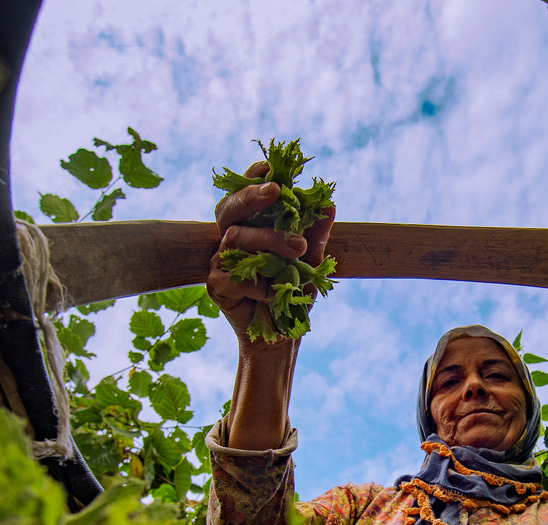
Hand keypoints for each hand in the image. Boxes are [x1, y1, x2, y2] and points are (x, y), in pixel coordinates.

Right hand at [208, 161, 335, 348]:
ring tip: (299, 248)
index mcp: (250, 227)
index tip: (270, 167)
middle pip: (228, 208)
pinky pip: (235, 276)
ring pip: (235, 238)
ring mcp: (220, 261)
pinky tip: (276, 292)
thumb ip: (317, 234)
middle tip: (276, 190)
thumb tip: (331, 205)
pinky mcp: (216, 285)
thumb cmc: (294, 291)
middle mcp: (231, 239)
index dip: (251, 178)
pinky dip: (260, 283)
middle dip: (250, 195)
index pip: (244, 195)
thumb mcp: (312, 261)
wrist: (283, 334)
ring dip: (268, 240)